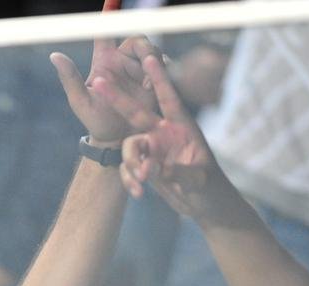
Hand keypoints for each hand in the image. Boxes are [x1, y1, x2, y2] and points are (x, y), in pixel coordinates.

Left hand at [50, 0, 161, 145]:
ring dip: (153, 65)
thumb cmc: (94, 120)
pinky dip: (162, 74)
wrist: (116, 139)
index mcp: (104, 60)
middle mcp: (122, 61)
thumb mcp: (80, 100)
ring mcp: (139, 70)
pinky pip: (165, 66)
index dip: (109, 13)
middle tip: (145, 68)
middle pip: (138, 39)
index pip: (105, 32)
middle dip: (144, 49)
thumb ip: (70, 77)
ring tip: (147, 88)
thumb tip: (54, 55)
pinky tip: (153, 91)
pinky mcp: (155, 79)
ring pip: (153, 52)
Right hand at [98, 52, 232, 223]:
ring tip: (142, 183)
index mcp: (182, 128)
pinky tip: (138, 194)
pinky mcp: (144, 165)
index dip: (159, 78)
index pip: (169, 98)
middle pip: (136, 113)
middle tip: (98, 83)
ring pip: (128, 148)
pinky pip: (128, 168)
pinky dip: (130, 180)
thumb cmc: (210, 188)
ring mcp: (152, 149)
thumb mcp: (198, 180)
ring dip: (131, 165)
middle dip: (117, 99)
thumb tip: (153, 168)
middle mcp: (163, 134)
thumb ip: (176, 171)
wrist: (204, 205)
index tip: (150, 58)